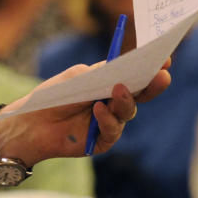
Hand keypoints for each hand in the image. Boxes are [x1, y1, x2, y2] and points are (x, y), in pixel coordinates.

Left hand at [0, 59, 171, 163]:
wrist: (33, 122)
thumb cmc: (54, 95)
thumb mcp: (77, 77)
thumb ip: (100, 73)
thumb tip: (123, 68)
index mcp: (109, 82)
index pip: (134, 74)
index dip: (150, 67)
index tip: (164, 57)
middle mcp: (114, 101)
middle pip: (140, 93)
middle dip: (152, 84)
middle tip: (161, 75)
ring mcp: (111, 120)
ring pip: (128, 110)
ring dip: (125, 100)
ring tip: (118, 90)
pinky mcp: (104, 139)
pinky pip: (113, 129)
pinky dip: (107, 118)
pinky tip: (98, 110)